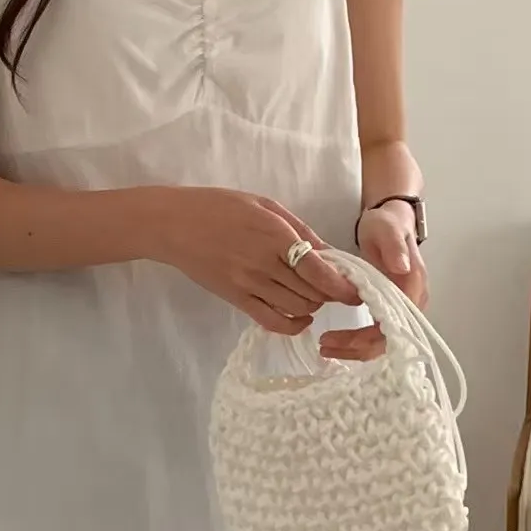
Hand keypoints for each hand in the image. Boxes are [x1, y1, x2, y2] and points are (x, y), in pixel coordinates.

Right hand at [151, 188, 360, 334]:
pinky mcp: (237, 299)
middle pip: (313, 293)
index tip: (355, 290)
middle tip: (334, 286)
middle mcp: (265, 265)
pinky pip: (273, 322)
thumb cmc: (220, 207)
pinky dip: (293, 324)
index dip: (343, 286)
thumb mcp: (265, 205)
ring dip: (314, 305)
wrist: (174, 225)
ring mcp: (250, 285)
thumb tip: (330, 254)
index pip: (319, 271)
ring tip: (314, 294)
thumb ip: (300, 229)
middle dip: (331, 294)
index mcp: (276, 236)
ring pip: (298, 308)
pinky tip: (301, 316)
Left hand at [318, 202, 428, 361]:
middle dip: (356, 349)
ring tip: (325, 346)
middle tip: (323, 346)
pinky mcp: (391, 308)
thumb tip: (402, 268)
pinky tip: (337, 340)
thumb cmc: (387, 224)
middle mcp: (412, 303)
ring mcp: (403, 308)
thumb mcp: (386, 229)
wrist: (390, 220)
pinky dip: (358, 341)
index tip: (335, 338)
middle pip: (387, 341)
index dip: (365, 338)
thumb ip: (394, 247)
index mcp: (412, 288)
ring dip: (355, 349)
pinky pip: (378, 333)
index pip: (392, 327)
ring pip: (382, 341)